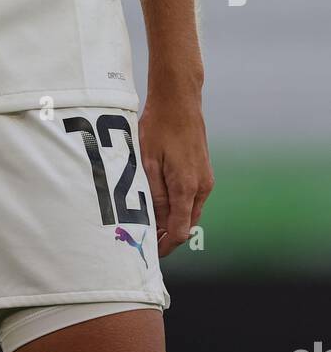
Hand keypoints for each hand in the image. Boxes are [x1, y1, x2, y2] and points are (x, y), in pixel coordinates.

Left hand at [139, 91, 213, 258]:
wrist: (179, 100)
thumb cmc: (160, 126)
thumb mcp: (148, 161)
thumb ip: (155, 195)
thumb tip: (157, 223)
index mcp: (187, 187)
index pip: (180, 231)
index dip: (165, 246)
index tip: (151, 251)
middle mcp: (202, 187)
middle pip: (187, 225)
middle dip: (168, 235)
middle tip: (146, 238)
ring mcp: (206, 179)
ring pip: (190, 211)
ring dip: (173, 219)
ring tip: (150, 221)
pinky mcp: (204, 172)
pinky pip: (192, 198)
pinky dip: (179, 205)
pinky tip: (161, 200)